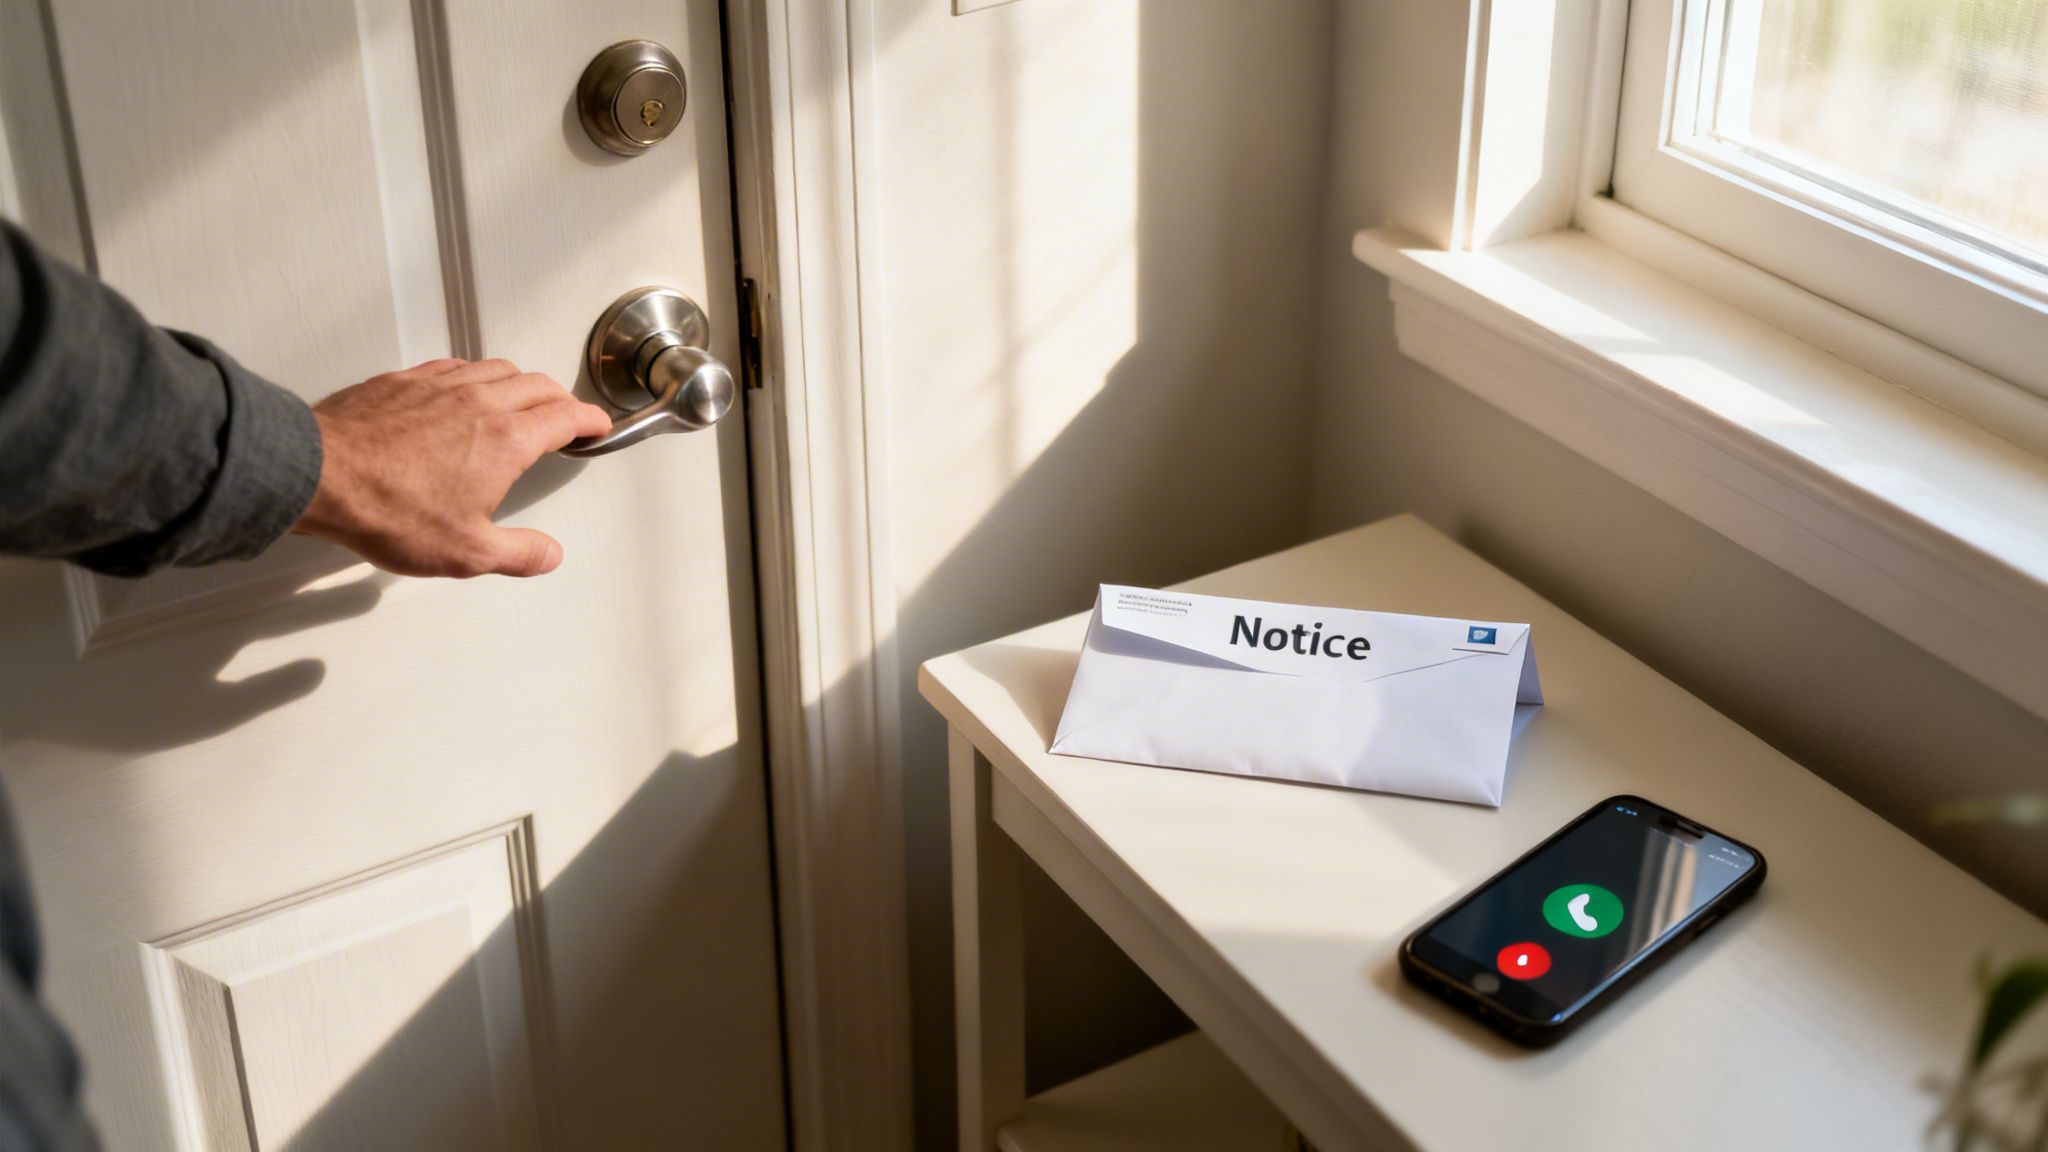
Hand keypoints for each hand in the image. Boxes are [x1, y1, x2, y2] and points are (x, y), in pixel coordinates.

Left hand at [292, 358, 612, 576]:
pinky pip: (453, 366)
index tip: (597, 425)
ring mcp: (439, 386)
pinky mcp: (403, 381)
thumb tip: (549, 554)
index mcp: (506, 440)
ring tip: (522, 398)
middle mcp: (479, 402)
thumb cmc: (387, 509)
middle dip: (560, 399)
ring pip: (496, 368)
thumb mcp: (466, 552)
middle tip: (567, 415)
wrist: (319, 475)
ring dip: (520, 382)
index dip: (589, 420)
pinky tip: (463, 389)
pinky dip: (474, 375)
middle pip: (537, 385)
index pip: (564, 417)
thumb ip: (518, 552)